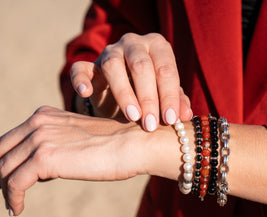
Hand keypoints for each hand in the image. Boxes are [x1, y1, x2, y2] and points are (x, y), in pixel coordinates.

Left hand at [0, 106, 151, 215]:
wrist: (133, 144)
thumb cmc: (114, 145)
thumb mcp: (78, 139)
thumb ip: (57, 146)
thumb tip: (40, 171)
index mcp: (45, 115)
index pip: (11, 138)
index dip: (1, 158)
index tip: (1, 177)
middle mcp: (38, 122)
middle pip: (1, 150)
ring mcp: (40, 138)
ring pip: (5, 168)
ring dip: (5, 191)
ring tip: (12, 207)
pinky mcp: (44, 158)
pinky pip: (15, 183)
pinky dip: (12, 198)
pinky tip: (17, 209)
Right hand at [70, 33, 192, 130]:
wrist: (121, 89)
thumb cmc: (150, 90)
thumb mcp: (165, 94)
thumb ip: (176, 101)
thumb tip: (186, 116)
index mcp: (157, 46)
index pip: (166, 69)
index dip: (169, 95)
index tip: (170, 120)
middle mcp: (134, 43)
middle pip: (141, 66)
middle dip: (148, 97)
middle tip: (151, 124)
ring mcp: (109, 52)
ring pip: (113, 65)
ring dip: (124, 93)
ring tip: (132, 117)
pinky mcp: (88, 65)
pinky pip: (80, 68)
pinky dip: (81, 79)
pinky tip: (86, 93)